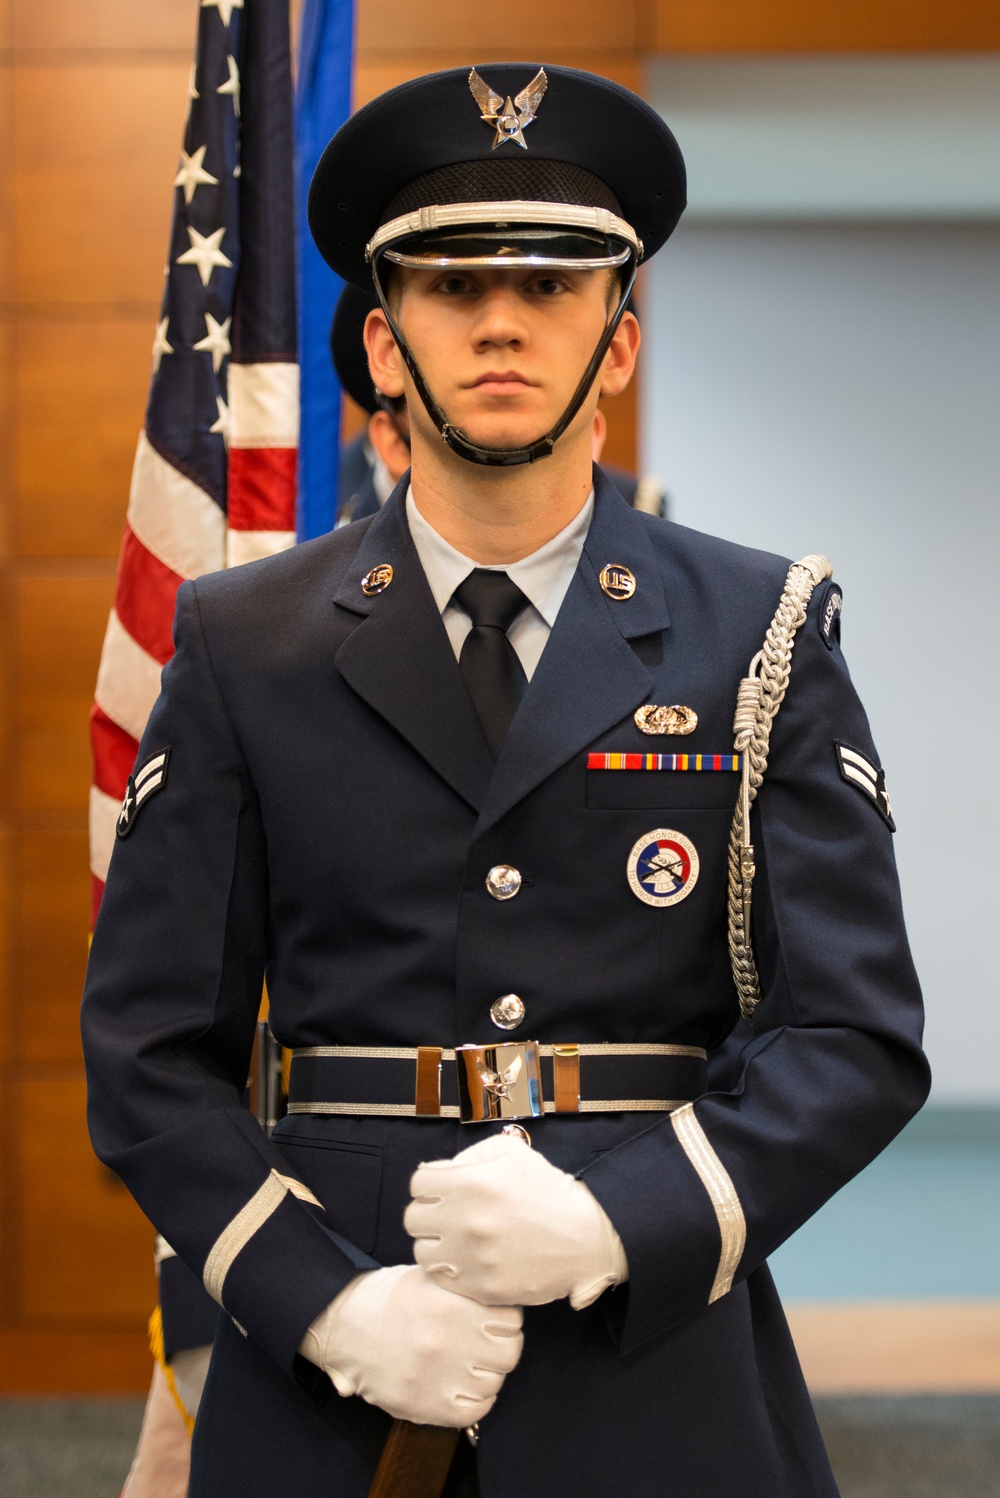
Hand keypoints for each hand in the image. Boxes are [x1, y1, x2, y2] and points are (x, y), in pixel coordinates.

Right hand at [299, 1264, 522, 1426]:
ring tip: (469, 1364)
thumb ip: (468, 1292)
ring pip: (493, 1383)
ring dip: (487, 1374)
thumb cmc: (390, 1298)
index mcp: (449, 1303)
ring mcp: (435, 1377)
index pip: (511, 1318)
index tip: (495, 1320)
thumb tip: (506, 1306)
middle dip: (501, 1346)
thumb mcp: (430, 1279)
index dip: (506, 1319)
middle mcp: (445, 1340)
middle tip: (486, 1343)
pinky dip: (475, 1400)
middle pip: (508, 1353)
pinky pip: (474, 1411)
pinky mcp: (424, 1406)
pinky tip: (462, 1385)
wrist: (344, 1326)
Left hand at [404, 1133, 626, 1309]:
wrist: (584, 1236)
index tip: (443, 1190)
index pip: (418, 1183)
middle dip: (428, 1215)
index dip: (430, 1185)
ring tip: (457, 1241)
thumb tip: (442, 1170)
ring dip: (436, 1245)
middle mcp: (466, 1220)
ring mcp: (472, 1257)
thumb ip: (471, 1156)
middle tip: (448, 1217)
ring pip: (423, 1252)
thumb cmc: (547, 1190)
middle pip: (413, 1219)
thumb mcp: (511, 1153)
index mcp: (471, 1182)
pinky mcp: (481, 1287)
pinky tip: (468, 1261)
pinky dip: (451, 1270)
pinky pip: (443, 1279)